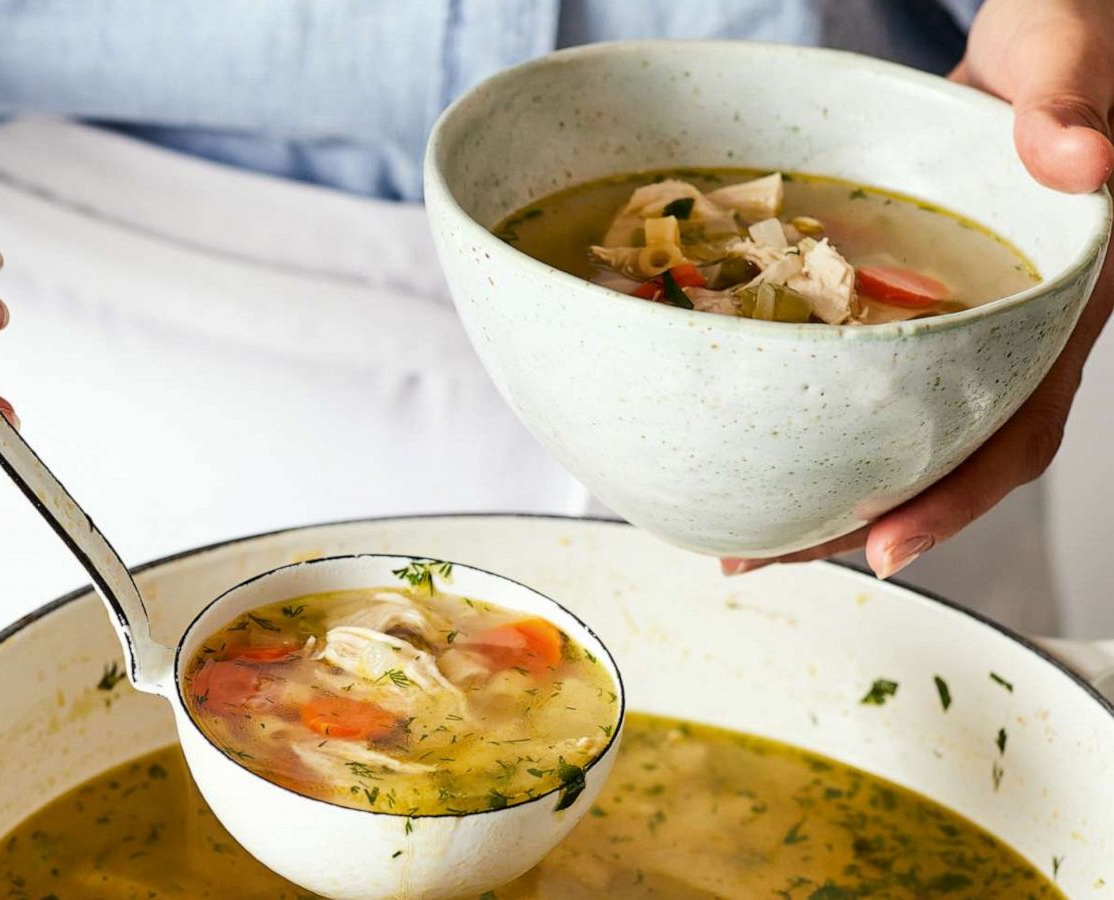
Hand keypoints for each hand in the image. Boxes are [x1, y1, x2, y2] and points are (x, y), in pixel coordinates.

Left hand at [724, 0, 1113, 578]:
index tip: (884, 550)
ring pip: (897, 418)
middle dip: (858, 517)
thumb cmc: (1082, 31)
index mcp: (1068, 301)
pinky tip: (749, 423)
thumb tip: (1080, 159)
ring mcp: (963, 312)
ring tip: (737, 524)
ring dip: (825, 475)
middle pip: (943, 451)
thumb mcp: (1073, 57)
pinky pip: (864, 360)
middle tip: (760, 559)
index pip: (1022, 424)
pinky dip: (813, 401)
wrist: (1056, 24)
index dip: (959, 497)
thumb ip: (1072, 104)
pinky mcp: (914, 286)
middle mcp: (1015, 325)